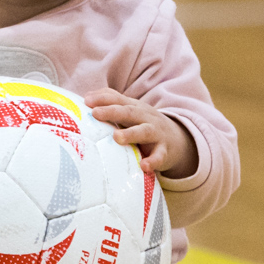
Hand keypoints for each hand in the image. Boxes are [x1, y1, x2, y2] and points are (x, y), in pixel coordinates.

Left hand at [84, 89, 198, 177]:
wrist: (177, 139)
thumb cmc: (144, 124)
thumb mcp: (131, 111)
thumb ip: (111, 102)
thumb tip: (87, 97)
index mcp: (135, 107)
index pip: (118, 99)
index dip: (103, 99)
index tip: (86, 101)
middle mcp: (145, 117)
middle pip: (129, 112)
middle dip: (112, 111)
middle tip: (95, 113)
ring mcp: (156, 134)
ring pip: (144, 131)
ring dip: (131, 134)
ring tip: (117, 138)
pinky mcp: (164, 151)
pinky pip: (159, 156)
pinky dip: (153, 161)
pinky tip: (144, 166)